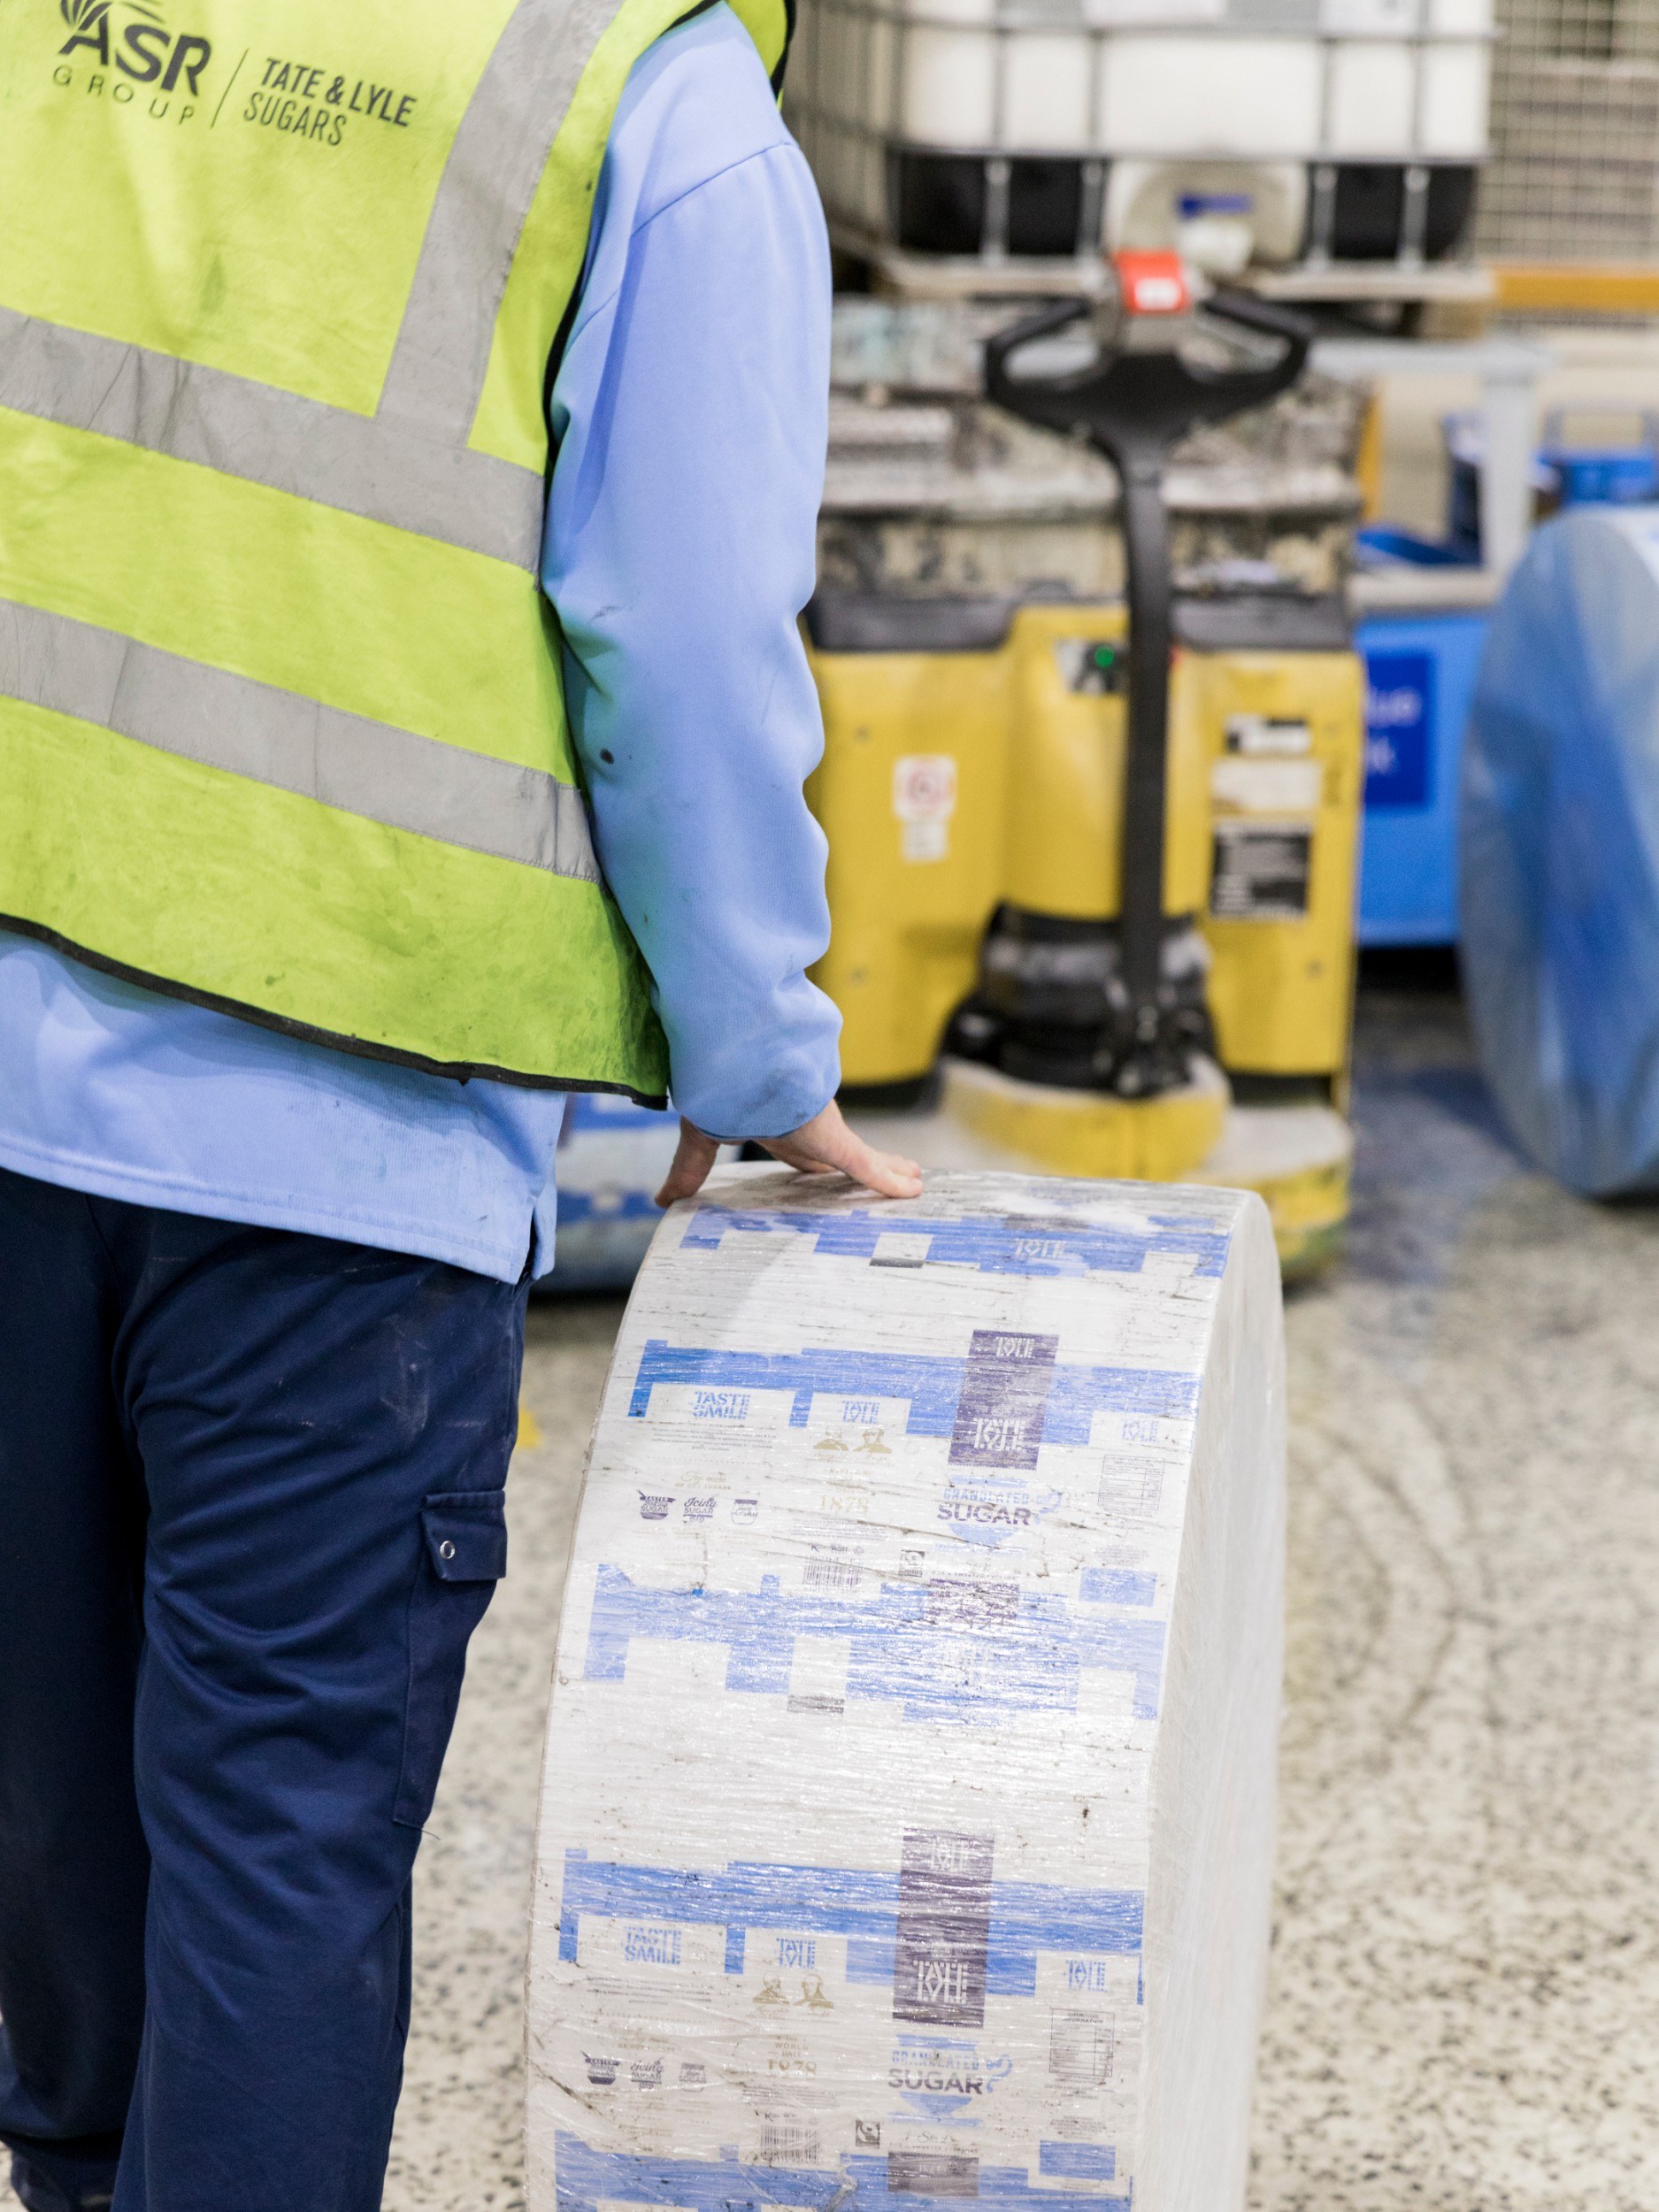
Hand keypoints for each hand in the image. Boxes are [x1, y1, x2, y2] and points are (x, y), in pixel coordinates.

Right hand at [655, 1099, 923, 1207]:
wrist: (732, 1058)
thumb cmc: (713, 1085)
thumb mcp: (698, 1134)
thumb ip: (688, 1168)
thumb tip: (662, 1201)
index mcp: (770, 1122)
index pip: (797, 1150)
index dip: (811, 1164)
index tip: (820, 1175)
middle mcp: (800, 1122)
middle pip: (837, 1151)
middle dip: (857, 1165)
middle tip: (883, 1175)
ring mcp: (821, 1125)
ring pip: (863, 1157)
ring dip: (888, 1168)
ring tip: (914, 1179)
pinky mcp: (830, 1135)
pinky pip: (866, 1164)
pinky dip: (887, 1179)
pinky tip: (912, 1189)